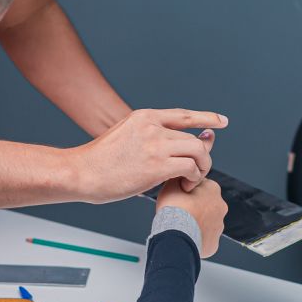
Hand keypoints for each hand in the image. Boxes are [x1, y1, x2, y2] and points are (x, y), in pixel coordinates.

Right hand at [71, 109, 227, 203]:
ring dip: (201, 169)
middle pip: (196, 138)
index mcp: (145, 117)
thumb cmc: (100, 161)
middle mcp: (153, 127)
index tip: (221, 121)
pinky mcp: (156, 166)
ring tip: (191, 181)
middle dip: (204, 156)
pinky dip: (194, 179)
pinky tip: (185, 186)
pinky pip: (191, 168)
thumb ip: (150, 136)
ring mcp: (155, 145)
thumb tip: (172, 143)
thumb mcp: (125, 135)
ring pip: (198, 152)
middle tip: (199, 171)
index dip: (206, 118)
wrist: (80, 172)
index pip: (184, 115)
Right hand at [156, 169, 226, 258]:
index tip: (179, 195)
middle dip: (195, 206)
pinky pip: (205, 238)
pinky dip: (197, 237)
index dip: (187, 189)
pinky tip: (186, 236)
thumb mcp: (171, 184)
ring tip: (181, 225)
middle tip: (179, 210)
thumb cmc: (174, 209)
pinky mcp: (214, 243)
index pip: (200, 185)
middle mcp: (221, 206)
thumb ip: (178, 177)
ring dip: (196, 222)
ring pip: (206, 222)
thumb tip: (179, 174)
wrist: (176, 236)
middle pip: (206, 203)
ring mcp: (219, 226)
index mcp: (213, 189)